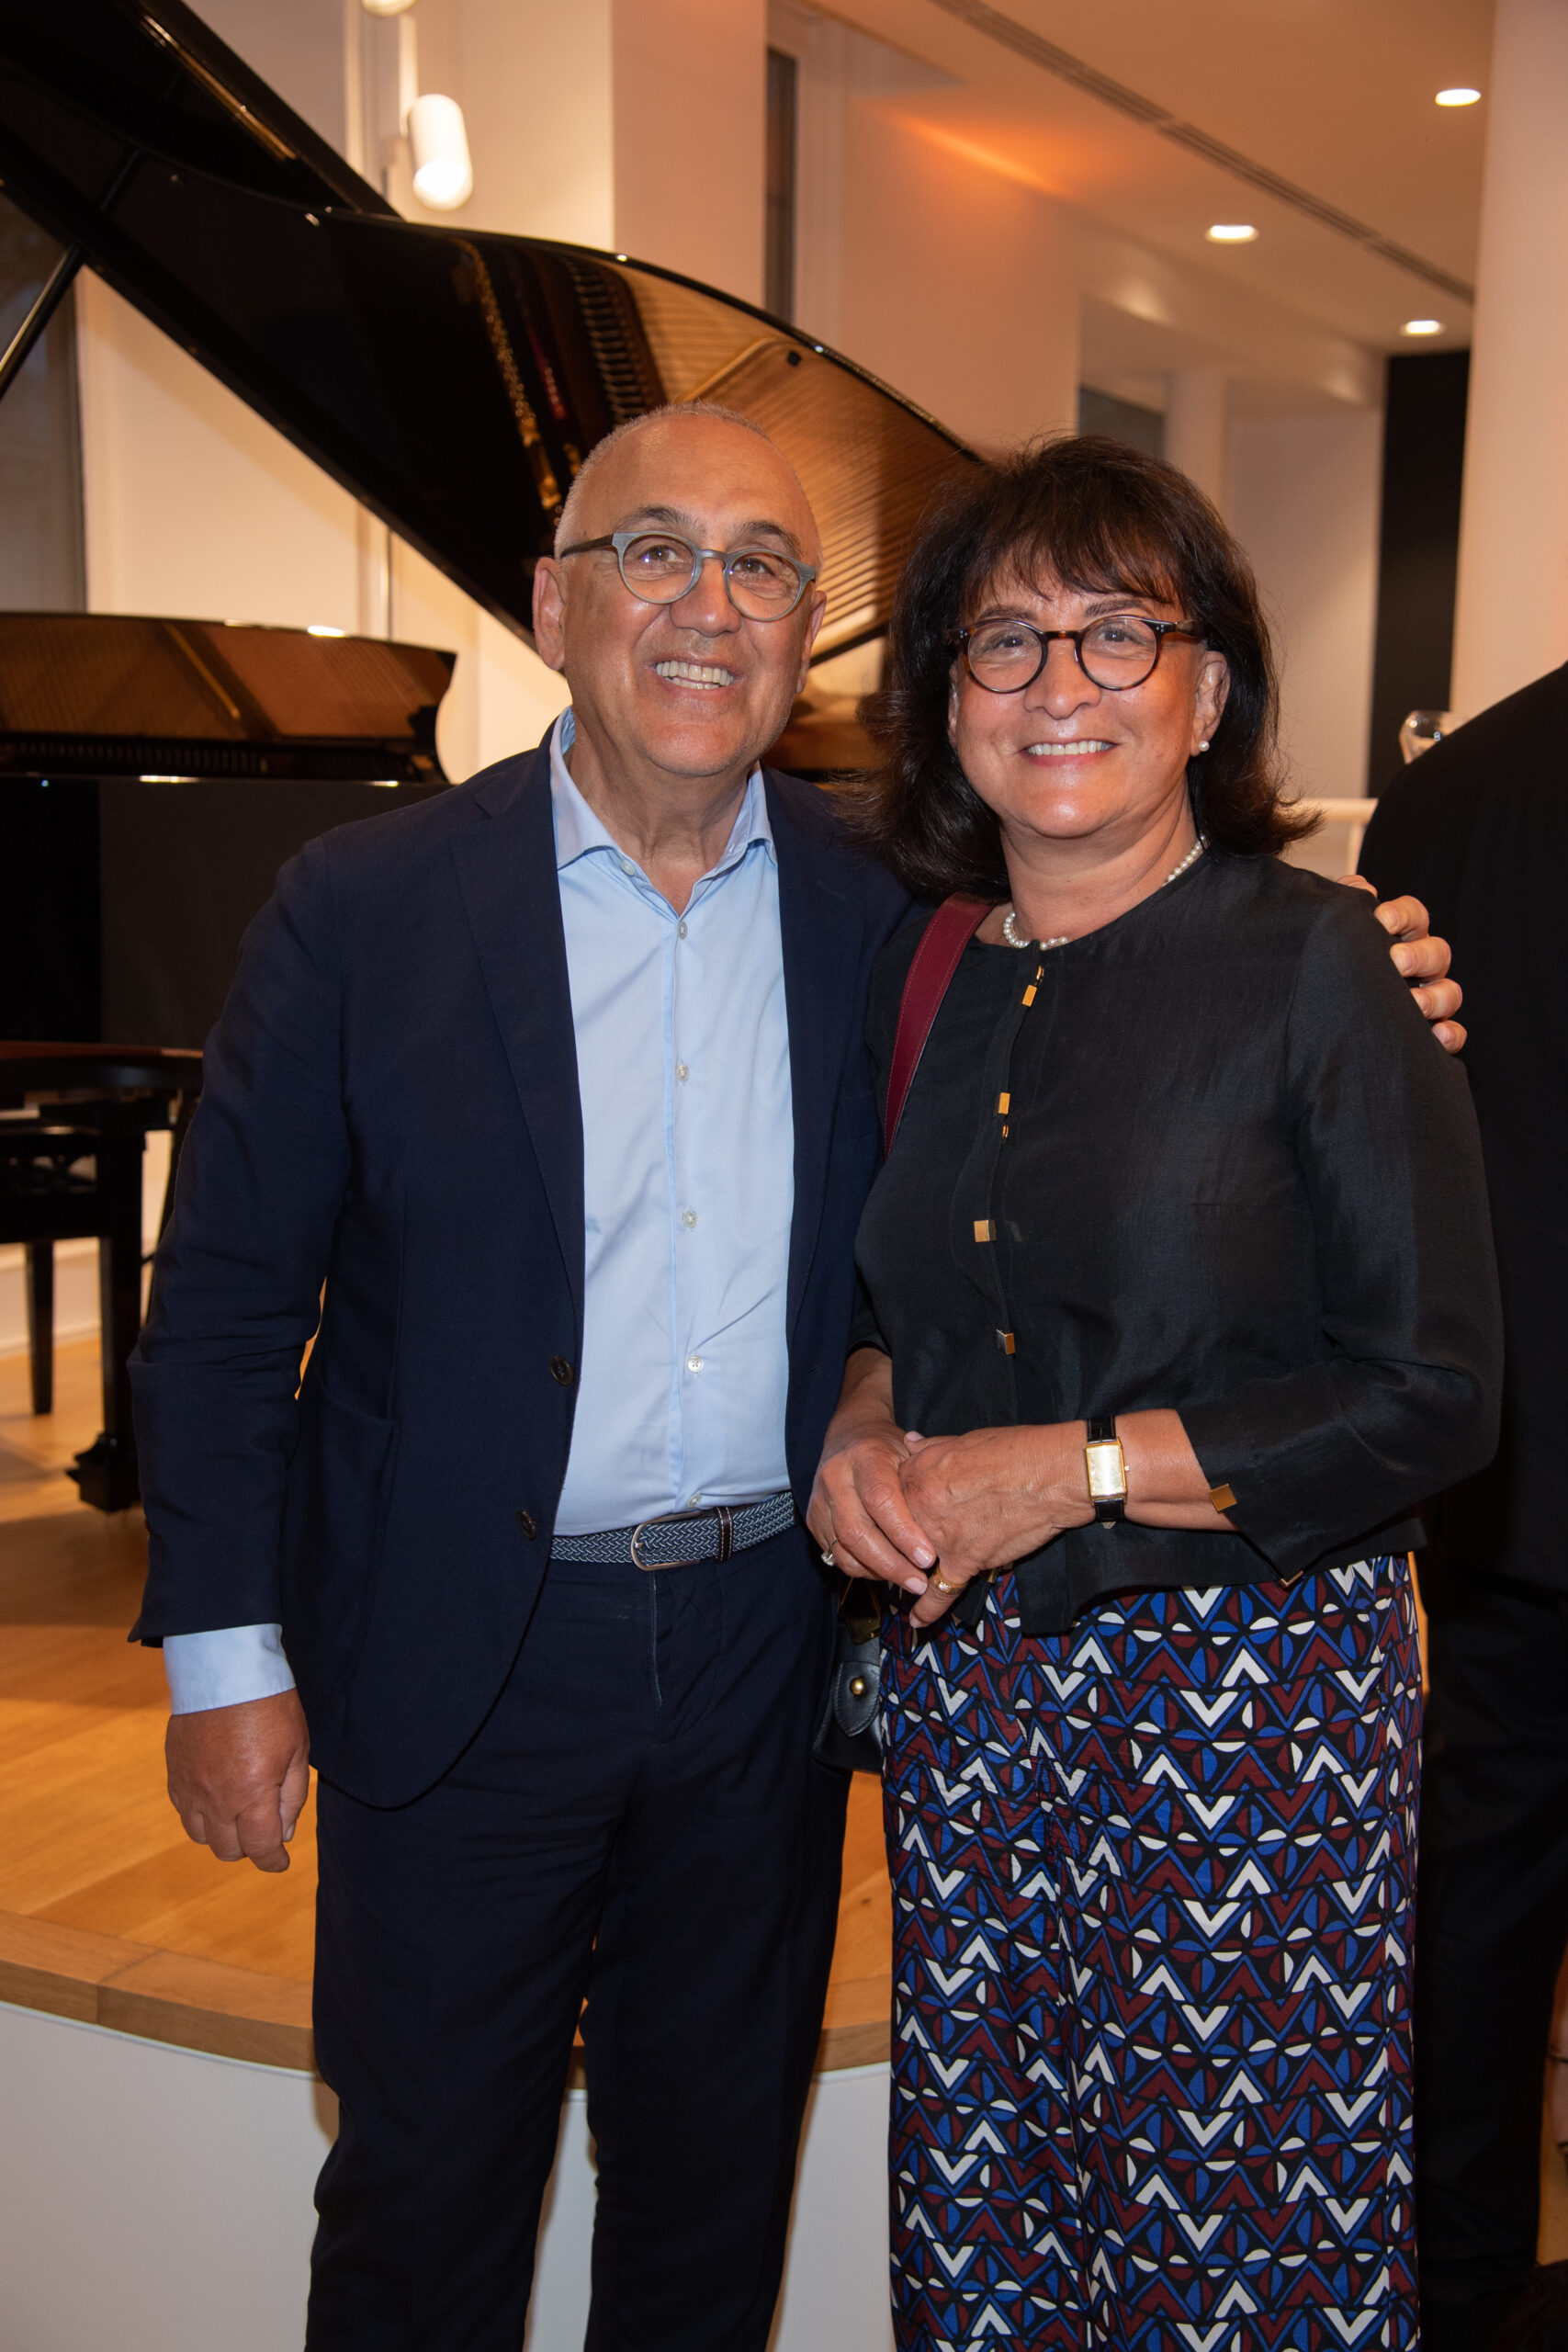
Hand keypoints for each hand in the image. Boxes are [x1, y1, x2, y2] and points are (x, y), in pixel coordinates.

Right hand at [165, 1689, 310, 1873]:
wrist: (225, 1670)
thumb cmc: (269, 1706)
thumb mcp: (297, 1749)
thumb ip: (291, 1796)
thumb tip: (282, 1833)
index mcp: (252, 1796)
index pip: (260, 1849)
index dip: (273, 1862)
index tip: (280, 1861)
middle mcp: (216, 1799)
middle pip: (228, 1850)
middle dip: (250, 1847)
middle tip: (263, 1829)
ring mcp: (190, 1788)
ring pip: (201, 1836)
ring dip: (222, 1834)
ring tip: (238, 1813)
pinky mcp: (174, 1773)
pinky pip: (183, 1810)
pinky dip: (199, 1814)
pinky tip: (215, 1796)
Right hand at [808, 1348, 937, 1592]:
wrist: (849, 1435)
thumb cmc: (889, 1448)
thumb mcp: (910, 1452)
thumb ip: (924, 1482)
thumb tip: (950, 1523)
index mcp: (863, 1456)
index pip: (881, 1500)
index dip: (904, 1534)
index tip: (928, 1559)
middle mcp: (835, 1477)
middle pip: (857, 1532)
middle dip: (891, 1564)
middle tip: (919, 1582)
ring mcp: (819, 1500)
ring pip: (843, 1549)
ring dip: (877, 1572)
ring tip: (907, 1582)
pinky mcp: (813, 1520)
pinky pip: (836, 1555)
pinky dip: (862, 1569)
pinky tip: (886, 1573)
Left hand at [899, 1424, 1091, 1626]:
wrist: (1049, 1475)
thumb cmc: (1013, 1450)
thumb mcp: (962, 1439)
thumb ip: (930, 1447)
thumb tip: (910, 1443)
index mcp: (916, 1474)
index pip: (888, 1497)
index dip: (896, 1505)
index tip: (901, 1510)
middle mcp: (918, 1508)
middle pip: (895, 1532)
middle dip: (900, 1538)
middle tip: (905, 1541)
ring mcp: (939, 1539)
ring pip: (910, 1562)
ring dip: (906, 1571)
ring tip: (901, 1580)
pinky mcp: (964, 1562)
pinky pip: (938, 1593)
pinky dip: (927, 1609)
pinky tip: (916, 1620)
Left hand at [1339, 877, 1465, 1050]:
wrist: (1320, 1014)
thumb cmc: (1332, 965)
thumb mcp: (1334, 934)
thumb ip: (1345, 905)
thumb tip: (1360, 886)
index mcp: (1400, 937)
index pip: (1414, 915)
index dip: (1403, 914)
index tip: (1382, 919)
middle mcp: (1420, 966)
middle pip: (1438, 952)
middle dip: (1419, 956)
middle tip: (1397, 961)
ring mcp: (1429, 999)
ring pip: (1450, 993)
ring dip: (1435, 998)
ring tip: (1414, 1003)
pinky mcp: (1430, 1033)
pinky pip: (1452, 1034)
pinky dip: (1450, 1035)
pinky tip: (1436, 1036)